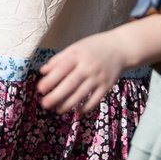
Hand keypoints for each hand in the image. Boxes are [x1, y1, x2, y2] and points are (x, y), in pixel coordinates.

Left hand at [37, 22, 160, 114]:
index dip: (50, 80)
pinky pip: (95, 100)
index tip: (40, 89)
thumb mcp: (76, 47)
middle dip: (56, 96)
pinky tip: (77, 112)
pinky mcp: (107, 86)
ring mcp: (98, 77)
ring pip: (81, 94)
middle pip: (70, 84)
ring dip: (68, 104)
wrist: (121, 48)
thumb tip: (43, 72)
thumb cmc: (94, 47)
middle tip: (44, 104)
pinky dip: (85, 107)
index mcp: (78, 55)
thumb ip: (59, 59)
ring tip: (57, 110)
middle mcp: (88, 66)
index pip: (62, 68)